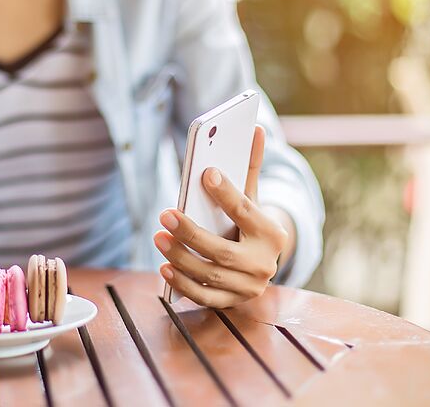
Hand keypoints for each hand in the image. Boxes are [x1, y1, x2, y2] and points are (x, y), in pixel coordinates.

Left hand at [155, 125, 289, 307]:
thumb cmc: (249, 222)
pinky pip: (203, 296)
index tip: (205, 173)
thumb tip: (253, 128)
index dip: (225, 192)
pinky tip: (164, 267)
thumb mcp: (252, 196)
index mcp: (272, 234)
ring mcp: (248, 287)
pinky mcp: (231, 302)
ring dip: (180, 256)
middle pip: (221, 250)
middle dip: (190, 232)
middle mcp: (263, 264)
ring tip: (158, 237)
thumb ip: (249, 166)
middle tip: (164, 213)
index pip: (246, 210)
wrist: (263, 262)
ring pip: (209, 274)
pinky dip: (182, 283)